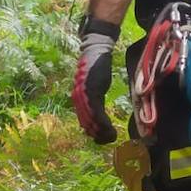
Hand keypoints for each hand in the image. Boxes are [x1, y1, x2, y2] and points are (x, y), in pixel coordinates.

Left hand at [71, 18, 118, 144]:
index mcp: (78, 99)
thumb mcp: (95, 87)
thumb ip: (94, 100)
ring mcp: (83, 96)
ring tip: (112, 137)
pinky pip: (96, 113)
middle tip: (110, 140)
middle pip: (87, 124)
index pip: (84, 121)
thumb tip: (99, 115)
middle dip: (98, 135)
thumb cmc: (97, 68)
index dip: (93, 133)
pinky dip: (103, 123)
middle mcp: (78, 99)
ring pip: (91, 121)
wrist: (96, 50)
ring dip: (102, 132)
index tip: (102, 139)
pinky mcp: (90, 92)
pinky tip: (111, 129)